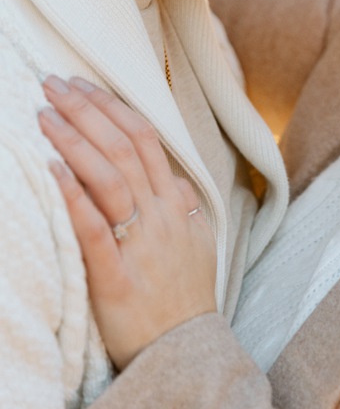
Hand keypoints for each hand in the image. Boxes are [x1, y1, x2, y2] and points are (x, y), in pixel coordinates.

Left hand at [38, 77, 216, 370]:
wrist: (185, 352)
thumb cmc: (185, 296)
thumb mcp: (198, 242)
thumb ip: (184, 206)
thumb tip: (173, 177)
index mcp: (175, 203)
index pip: (145, 138)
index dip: (112, 107)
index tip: (83, 84)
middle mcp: (160, 215)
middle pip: (123, 148)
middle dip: (87, 111)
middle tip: (53, 84)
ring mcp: (140, 244)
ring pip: (110, 178)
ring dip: (75, 142)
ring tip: (44, 116)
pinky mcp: (116, 277)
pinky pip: (95, 230)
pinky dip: (75, 196)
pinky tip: (53, 169)